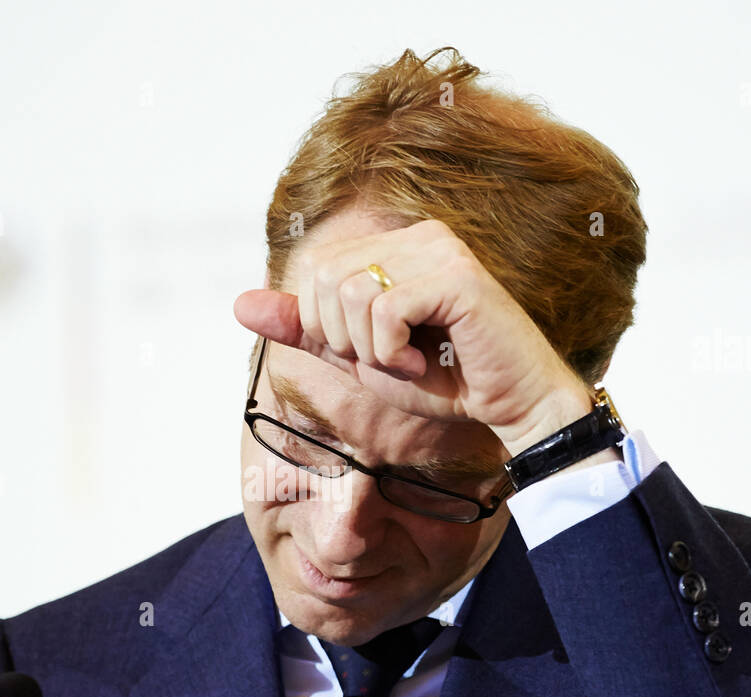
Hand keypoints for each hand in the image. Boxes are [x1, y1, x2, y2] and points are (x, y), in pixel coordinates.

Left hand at [232, 218, 596, 455]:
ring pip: (351, 293)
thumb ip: (305, 328)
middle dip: (346, 338)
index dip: (327, 327)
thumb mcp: (358, 357)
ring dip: (372, 349)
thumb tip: (239, 304)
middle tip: (393, 359)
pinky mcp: (456, 276)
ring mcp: (439, 249)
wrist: (511, 407)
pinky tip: (428, 361)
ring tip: (414, 360)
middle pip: (325, 279)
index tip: (376, 351)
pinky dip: (393, 351)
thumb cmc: (445, 381)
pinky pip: (384, 309)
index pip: (314, 272)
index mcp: (394, 246)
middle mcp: (417, 235)